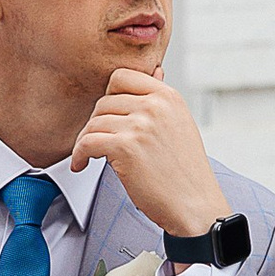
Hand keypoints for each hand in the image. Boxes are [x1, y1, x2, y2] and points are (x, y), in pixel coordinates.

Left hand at [69, 68, 227, 239]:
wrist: (195, 205)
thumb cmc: (186, 171)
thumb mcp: (181, 123)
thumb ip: (161, 100)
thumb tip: (156, 70)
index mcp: (168, 97)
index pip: (122, 76)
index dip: (109, 95)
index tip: (109, 114)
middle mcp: (155, 106)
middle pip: (104, 101)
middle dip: (97, 122)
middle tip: (99, 141)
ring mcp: (140, 125)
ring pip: (94, 123)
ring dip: (86, 141)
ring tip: (91, 155)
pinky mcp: (126, 148)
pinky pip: (87, 142)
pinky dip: (79, 155)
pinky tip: (82, 164)